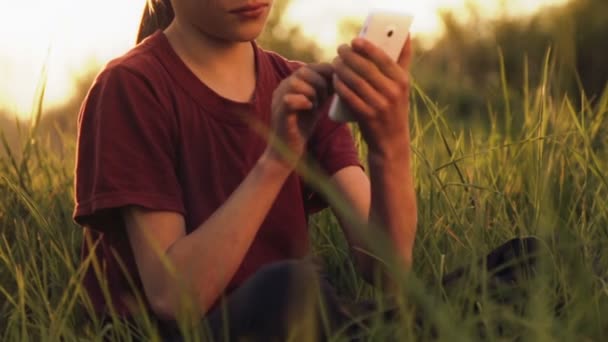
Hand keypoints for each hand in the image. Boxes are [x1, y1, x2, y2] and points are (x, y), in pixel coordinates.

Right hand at [265, 63, 333, 167]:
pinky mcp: (279, 111)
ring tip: (316, 105)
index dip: (325, 73)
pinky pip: (290, 99)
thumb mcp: (316, 102)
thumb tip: (341, 75)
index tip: (336, 85)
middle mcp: (283, 87)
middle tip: (324, 98)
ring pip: (296, 83)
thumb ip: (324, 89)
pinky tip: (309, 109)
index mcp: (291, 82)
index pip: (310, 67)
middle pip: (304, 71)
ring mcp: (278, 98)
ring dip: (312, 92)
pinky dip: (304, 102)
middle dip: (320, 83)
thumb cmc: (303, 125)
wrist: (290, 148)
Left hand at [333, 36, 412, 159]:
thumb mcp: (402, 86)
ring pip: (355, 81)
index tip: (355, 40)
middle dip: (350, 56)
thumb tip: (405, 35)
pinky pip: (349, 97)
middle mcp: (393, 92)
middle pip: (366, 68)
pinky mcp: (367, 116)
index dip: (368, 47)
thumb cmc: (394, 107)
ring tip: (335, 62)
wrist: (392, 141)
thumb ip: (402, 61)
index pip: (383, 58)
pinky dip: (340, 86)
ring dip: (342, 69)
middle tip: (340, 50)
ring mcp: (380, 105)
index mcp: (402, 81)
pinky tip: (334, 79)